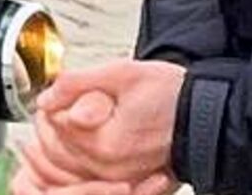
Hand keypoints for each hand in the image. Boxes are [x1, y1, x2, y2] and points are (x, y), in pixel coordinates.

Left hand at [22, 61, 185, 188]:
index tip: (71, 90)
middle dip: (58, 120)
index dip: (58, 100)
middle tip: (76, 99)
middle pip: (56, 146)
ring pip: (67, 161)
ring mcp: (118, 178)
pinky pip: (86, 170)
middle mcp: (111, 169)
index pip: (55, 123)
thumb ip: (77, 84)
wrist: (205, 114)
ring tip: (86, 113)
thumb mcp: (121, 73)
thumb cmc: (172, 93)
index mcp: (107, 145)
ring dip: (66, 137)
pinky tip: (92, 131)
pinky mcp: (125, 179)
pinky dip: (79, 152)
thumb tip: (45, 99)